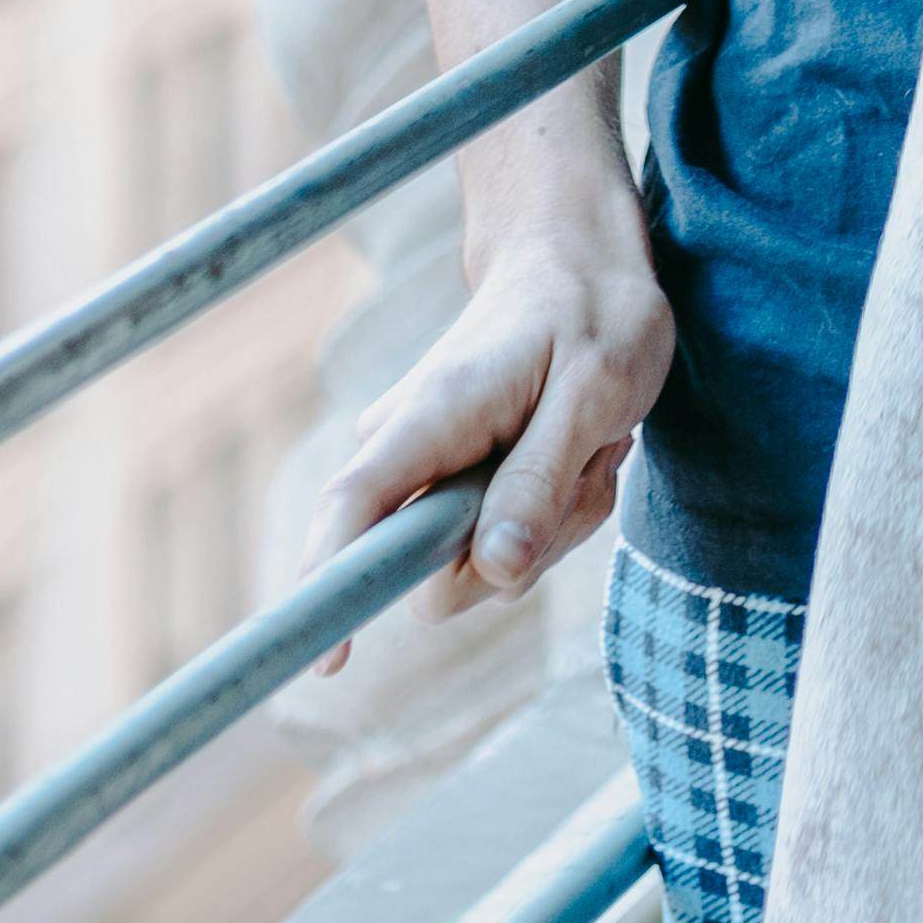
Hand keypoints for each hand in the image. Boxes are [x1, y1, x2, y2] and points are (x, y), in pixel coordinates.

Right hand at [301, 124, 669, 626]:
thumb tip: (498, 570)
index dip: (331, 586)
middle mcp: (411, 448)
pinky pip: (503, 542)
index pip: (352, 508)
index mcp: (429, 416)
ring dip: (554, 524)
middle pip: (437, 571)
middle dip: (525, 550)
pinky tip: (583, 452)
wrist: (581, 261)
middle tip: (588, 469)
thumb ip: (542, 479)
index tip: (326, 661)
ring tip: (590, 444)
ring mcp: (433, 468)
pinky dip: (557, 513)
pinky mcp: (460, 483)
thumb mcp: (596, 389)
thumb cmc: (593, 311)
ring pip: (481, 563)